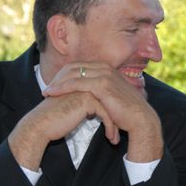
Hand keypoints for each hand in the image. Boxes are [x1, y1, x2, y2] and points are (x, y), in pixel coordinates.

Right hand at [9, 92, 117, 169]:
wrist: (41, 125)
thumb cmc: (54, 120)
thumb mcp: (73, 109)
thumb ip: (84, 105)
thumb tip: (94, 110)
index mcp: (82, 83)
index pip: (105, 96)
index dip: (112, 111)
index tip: (117, 125)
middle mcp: (86, 83)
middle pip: (109, 101)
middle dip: (116, 118)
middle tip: (120, 132)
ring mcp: (87, 90)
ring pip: (110, 107)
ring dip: (115, 124)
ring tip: (115, 139)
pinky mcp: (87, 100)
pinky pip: (105, 114)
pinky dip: (110, 127)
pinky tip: (110, 138)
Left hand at [43, 62, 162, 161]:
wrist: (140, 119)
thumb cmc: (126, 112)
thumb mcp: (111, 97)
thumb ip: (100, 91)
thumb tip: (88, 95)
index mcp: (107, 68)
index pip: (79, 66)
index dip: (64, 74)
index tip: (53, 84)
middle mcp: (105, 68)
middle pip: (74, 67)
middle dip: (58, 77)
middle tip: (47, 88)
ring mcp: (104, 74)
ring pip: (73, 74)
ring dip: (57, 83)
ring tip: (46, 92)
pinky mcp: (102, 84)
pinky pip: (76, 83)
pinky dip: (62, 88)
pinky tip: (53, 94)